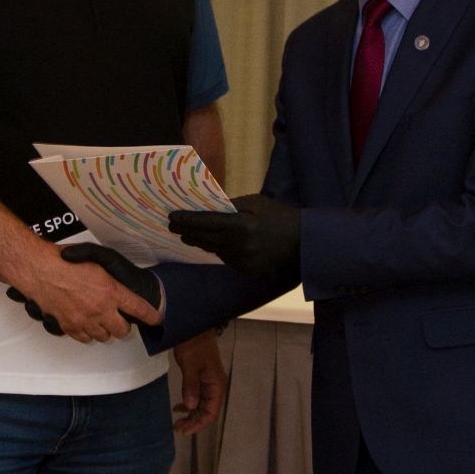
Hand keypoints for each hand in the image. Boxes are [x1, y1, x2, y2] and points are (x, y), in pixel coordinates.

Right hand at [5, 242, 161, 340]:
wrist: (38, 269)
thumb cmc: (63, 261)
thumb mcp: (96, 260)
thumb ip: (110, 276)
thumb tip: (118, 286)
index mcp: (111, 290)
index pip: (139, 308)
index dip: (150, 316)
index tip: (155, 319)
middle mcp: (101, 309)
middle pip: (122, 330)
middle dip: (123, 326)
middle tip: (119, 318)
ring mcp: (85, 320)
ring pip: (104, 337)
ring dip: (104, 330)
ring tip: (99, 320)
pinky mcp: (70, 326)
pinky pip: (85, 338)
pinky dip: (87, 333)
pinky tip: (84, 323)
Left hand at [168, 192, 301, 278]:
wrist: (303, 242)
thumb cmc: (280, 216)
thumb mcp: (256, 202)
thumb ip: (232, 205)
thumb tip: (209, 208)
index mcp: (240, 225)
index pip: (205, 222)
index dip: (185, 220)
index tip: (171, 217)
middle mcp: (238, 245)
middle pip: (204, 238)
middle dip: (187, 232)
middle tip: (173, 226)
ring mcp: (241, 261)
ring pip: (213, 250)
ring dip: (202, 242)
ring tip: (190, 235)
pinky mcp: (246, 271)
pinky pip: (226, 259)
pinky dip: (220, 250)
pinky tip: (216, 244)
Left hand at [171, 332, 226, 433]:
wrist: (194, 327)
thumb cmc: (193, 344)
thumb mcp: (190, 365)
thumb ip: (191, 386)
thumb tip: (191, 406)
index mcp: (216, 384)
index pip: (211, 412)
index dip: (198, 424)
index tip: (184, 430)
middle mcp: (215, 386)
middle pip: (207, 411)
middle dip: (193, 422)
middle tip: (177, 428)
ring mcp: (209, 383)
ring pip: (202, 405)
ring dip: (191, 415)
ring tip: (177, 422)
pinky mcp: (202, 378)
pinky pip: (198, 397)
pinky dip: (189, 404)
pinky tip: (178, 408)